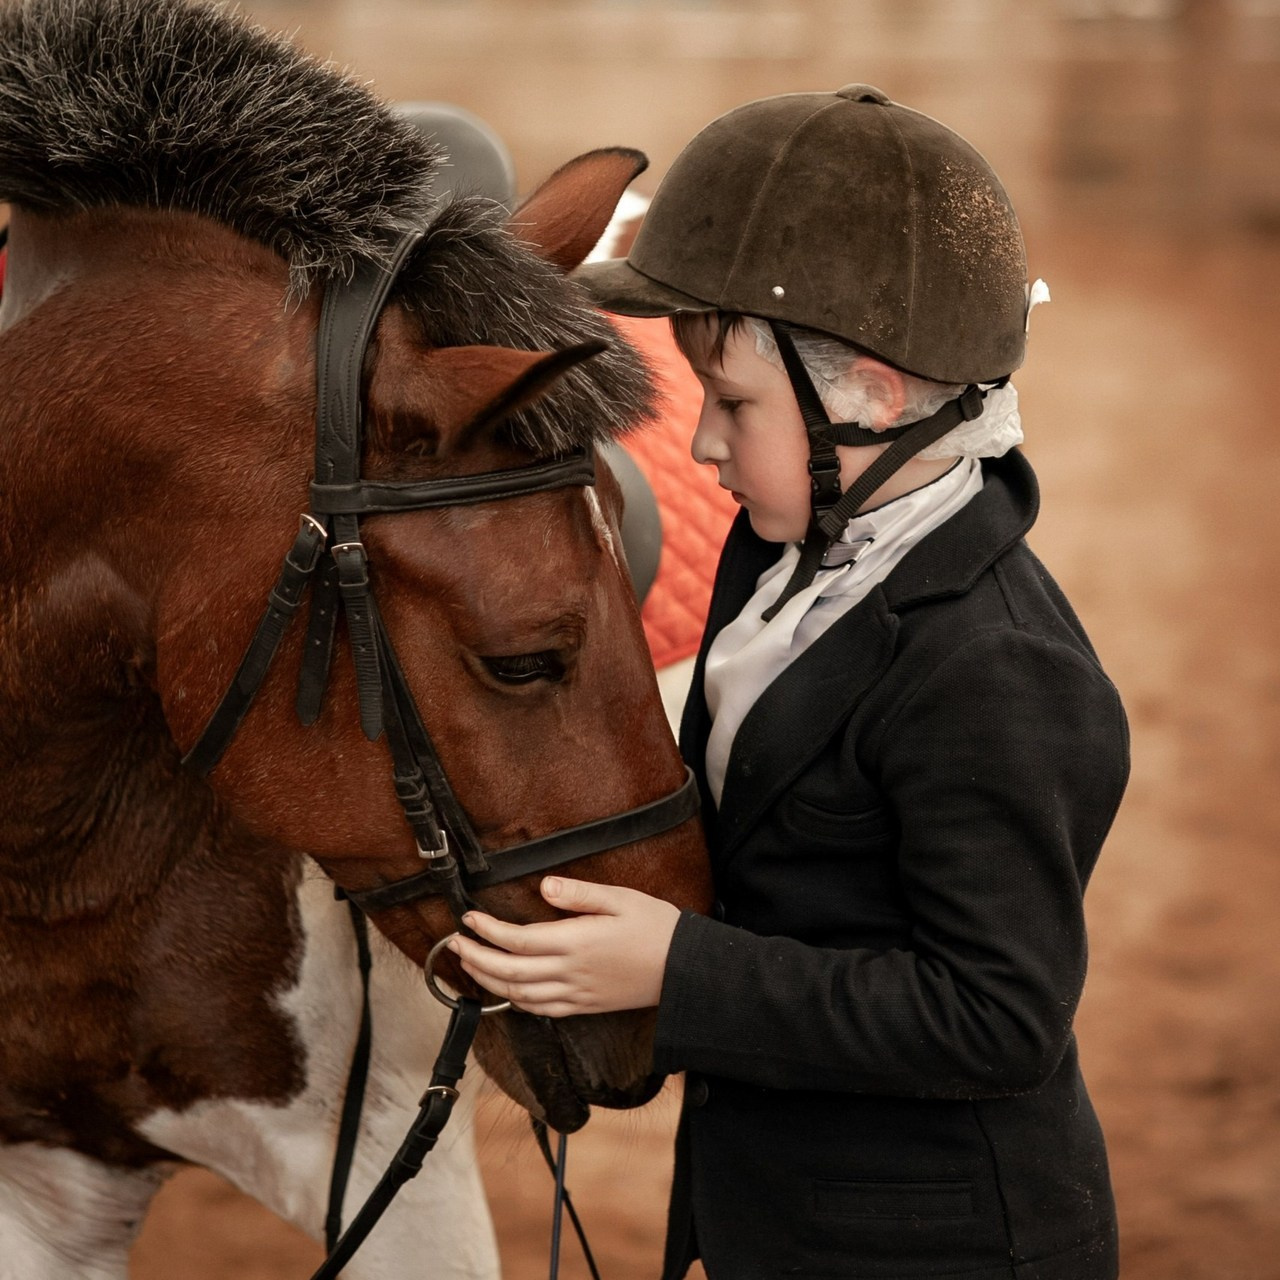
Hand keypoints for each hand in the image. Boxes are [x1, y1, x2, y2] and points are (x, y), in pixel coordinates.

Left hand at [447, 876, 680, 1016]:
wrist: (684, 971)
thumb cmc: (655, 929)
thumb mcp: (621, 899)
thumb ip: (580, 894)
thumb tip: (545, 888)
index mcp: (576, 942)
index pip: (517, 940)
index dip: (487, 932)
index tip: (469, 919)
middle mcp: (570, 972)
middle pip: (509, 971)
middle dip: (476, 959)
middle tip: (454, 945)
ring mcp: (576, 994)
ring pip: (519, 995)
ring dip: (489, 982)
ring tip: (470, 966)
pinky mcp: (585, 1006)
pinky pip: (541, 1010)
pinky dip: (515, 1001)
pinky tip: (507, 990)